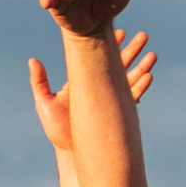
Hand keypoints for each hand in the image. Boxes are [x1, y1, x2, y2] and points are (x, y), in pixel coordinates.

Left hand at [29, 29, 155, 151]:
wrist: (73, 154)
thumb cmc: (58, 131)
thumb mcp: (45, 104)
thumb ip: (40, 83)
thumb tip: (32, 60)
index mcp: (84, 82)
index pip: (99, 58)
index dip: (110, 45)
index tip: (119, 32)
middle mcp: (99, 89)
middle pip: (118, 65)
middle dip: (132, 50)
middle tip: (144, 35)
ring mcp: (111, 101)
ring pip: (129, 79)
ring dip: (142, 66)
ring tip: (153, 54)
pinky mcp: (118, 114)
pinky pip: (132, 98)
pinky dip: (141, 87)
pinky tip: (149, 77)